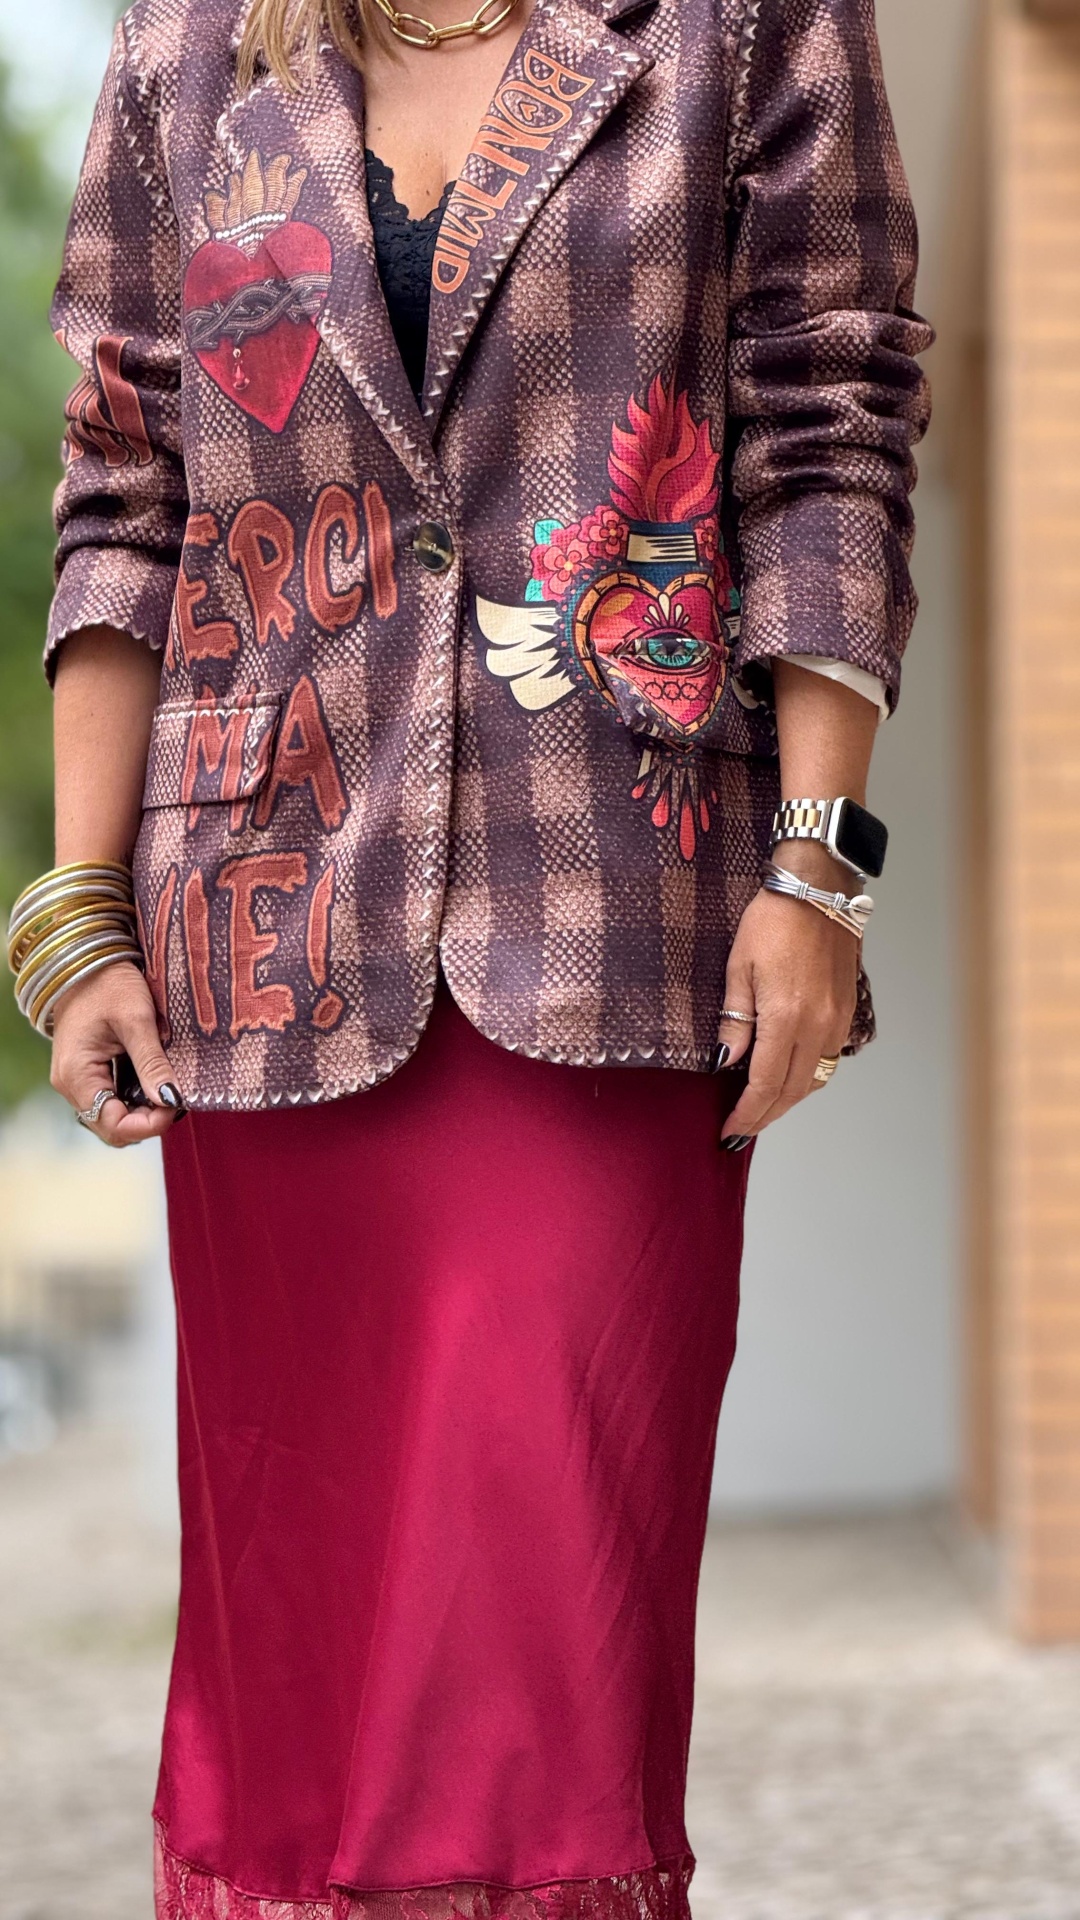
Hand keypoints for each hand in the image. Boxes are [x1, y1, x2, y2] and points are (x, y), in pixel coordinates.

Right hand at [50, 961, 185, 1146]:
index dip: (149, 1124)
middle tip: (177, 1098)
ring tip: (169, 1090)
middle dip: (147, 1121)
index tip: (177, 1104)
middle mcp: (72, 1085)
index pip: (113, 1124)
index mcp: (77, 1075)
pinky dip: (135, 1098)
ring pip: (113, 1115)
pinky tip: (155, 1082)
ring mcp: (79, 1080)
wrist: (88, 959)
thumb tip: (171, 1099)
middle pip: (112, 1127)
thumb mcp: (137, 1020)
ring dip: (143, 1111)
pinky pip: (112, 1098)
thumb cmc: (109, 982)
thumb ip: (152, 1062)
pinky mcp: (89, 1071)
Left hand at [718, 859, 858, 1144]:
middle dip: (766, 1115)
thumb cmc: (772, 922)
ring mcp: (837, 1020)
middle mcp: (817, 1026)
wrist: (817, 890)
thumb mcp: (738, 969)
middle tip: (742, 1129)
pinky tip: (788, 1075)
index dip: (747, 1114)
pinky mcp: (847, 1011)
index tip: (729, 1131)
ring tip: (762, 1108)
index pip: (766, 1085)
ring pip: (814, 1079)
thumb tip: (726, 1062)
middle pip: (793, 1091)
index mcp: (785, 1018)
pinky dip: (807, 1076)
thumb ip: (735, 1021)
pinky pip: (828, 1059)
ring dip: (788, 1100)